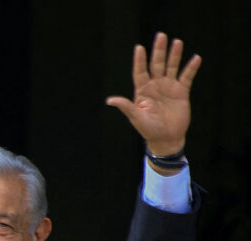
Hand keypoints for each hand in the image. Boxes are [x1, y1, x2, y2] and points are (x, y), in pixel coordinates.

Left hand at [106, 32, 201, 155]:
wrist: (166, 138)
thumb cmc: (148, 129)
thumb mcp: (136, 118)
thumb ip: (126, 107)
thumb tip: (110, 100)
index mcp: (142, 91)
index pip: (140, 71)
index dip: (139, 60)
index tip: (139, 48)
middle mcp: (155, 86)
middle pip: (156, 64)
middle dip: (159, 50)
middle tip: (161, 35)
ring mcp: (169, 87)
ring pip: (171, 67)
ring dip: (174, 55)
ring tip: (177, 42)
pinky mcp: (181, 92)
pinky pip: (186, 77)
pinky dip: (191, 68)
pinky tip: (195, 58)